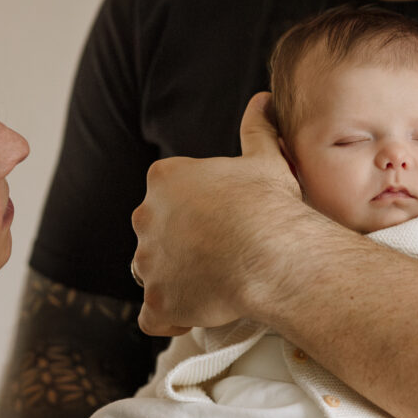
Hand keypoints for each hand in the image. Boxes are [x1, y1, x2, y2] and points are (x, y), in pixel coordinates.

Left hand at [132, 93, 302, 334]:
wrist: (271, 253)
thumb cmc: (268, 203)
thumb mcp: (265, 158)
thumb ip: (257, 129)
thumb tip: (262, 100)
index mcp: (165, 179)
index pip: (168, 195)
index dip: (195, 211)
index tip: (221, 222)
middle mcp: (146, 218)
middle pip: (156, 234)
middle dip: (180, 246)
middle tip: (220, 255)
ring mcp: (148, 262)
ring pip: (152, 273)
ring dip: (175, 280)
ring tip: (213, 285)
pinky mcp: (157, 302)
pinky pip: (154, 316)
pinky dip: (169, 317)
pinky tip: (196, 313)